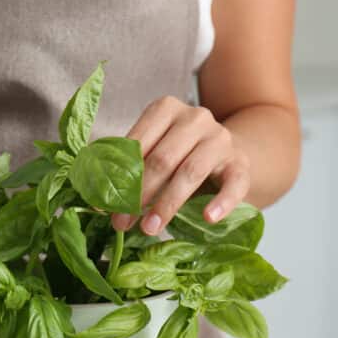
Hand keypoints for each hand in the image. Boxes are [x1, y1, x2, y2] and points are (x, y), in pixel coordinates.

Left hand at [113, 96, 249, 234]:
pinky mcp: (241, 163)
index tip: (105, 204)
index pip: (138, 143)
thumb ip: (130, 165)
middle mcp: (195, 118)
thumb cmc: (179, 155)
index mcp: (166, 109)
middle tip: (121, 222)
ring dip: (167, 203)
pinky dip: (221, 201)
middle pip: (162, 159)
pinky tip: (207, 218)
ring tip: (149, 228)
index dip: (120, 176)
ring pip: (190, 172)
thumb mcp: (154, 150)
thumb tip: (96, 193)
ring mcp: (221, 139)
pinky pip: (233, 183)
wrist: (226, 155)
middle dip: (139, 194)